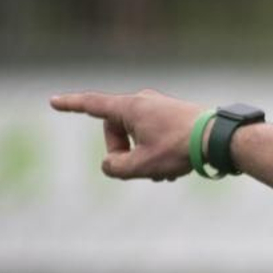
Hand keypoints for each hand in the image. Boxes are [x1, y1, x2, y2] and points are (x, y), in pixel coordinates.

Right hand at [49, 88, 203, 180]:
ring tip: (166, 170)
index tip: (53, 101)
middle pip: (116, 132)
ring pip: (137, 139)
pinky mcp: (173, 116)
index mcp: (130, 107)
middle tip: (143, 170)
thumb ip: (115, 167)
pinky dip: (157, 154)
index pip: (92, 105)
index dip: (71, 105)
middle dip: (124, 154)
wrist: (219, 138)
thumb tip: (110, 164)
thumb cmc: (180, 148)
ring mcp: (159, 107)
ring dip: (144, 159)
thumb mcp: (142, 165)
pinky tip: (175, 167)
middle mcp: (143, 101)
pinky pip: (153, 138)